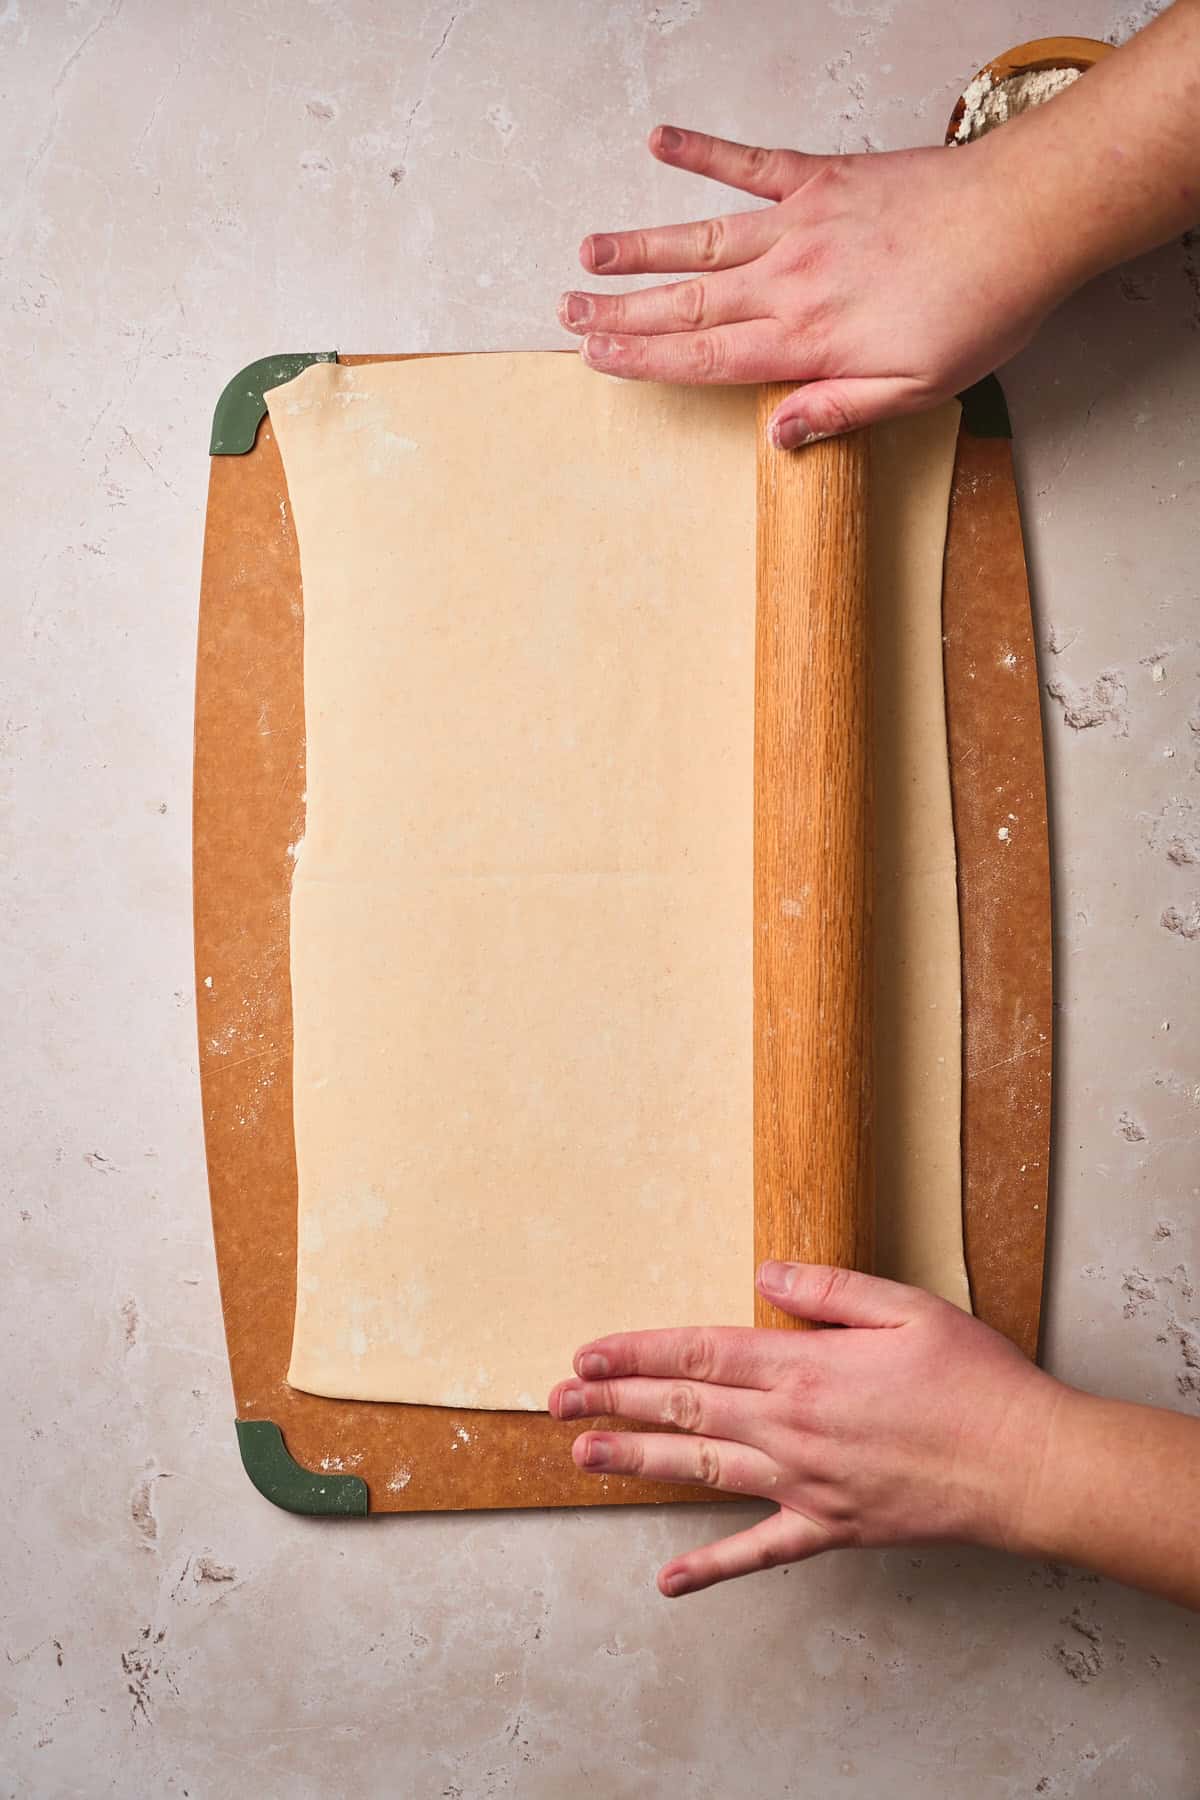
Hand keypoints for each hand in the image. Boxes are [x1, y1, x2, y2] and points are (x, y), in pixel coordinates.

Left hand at [547, 1260, 1064, 1596]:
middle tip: (556, 1400)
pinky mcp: (831, 1527)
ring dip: (637, 1460)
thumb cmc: (974, 1380)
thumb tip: (763, 1273)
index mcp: (803, 1367)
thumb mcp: (905, 1306)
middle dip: (613, 1400)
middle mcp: (790, 1427)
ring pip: (702, 1468)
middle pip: (684, 1408)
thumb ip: (827, 1289)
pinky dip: (711, 1568)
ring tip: (582, 1455)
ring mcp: (805, 1483)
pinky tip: (668, 1581)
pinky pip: (759, 1550)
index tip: (587, 1351)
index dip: (636, 1352)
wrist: (1027, 1466)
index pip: (698, 1353)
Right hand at [558, 126, 1072, 444]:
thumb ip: (840, 412)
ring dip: (640, 247)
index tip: (599, 360)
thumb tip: (777, 438)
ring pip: (702, 238)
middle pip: (686, 303)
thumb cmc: (981, 310)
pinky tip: (660, 141)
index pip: (705, 359)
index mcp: (806, 340)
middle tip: (567, 316)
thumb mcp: (916, 390)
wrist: (1026, 220)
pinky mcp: (824, 177)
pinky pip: (750, 162)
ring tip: (588, 254)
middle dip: (620, 313)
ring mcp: (801, 223)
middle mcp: (789, 280)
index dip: (644, 362)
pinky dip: (703, 151)